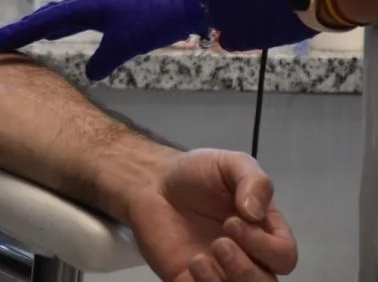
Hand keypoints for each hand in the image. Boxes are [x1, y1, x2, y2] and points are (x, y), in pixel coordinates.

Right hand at [0, 0, 316, 80]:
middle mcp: (91, 2)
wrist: (188, 1)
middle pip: (50, 15)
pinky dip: (64, 27)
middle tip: (5, 41)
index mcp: (87, 7)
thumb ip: (103, 59)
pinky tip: (67, 35)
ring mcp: (103, 4)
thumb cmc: (154, 19)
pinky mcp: (115, 10)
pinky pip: (79, 19)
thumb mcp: (126, 44)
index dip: (21, 32)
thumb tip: (91, 72)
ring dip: (45, 27)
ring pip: (65, 15)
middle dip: (27, 28)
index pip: (45, 22)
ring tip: (28, 38)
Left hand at [125, 149, 296, 281]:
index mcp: (263, 231)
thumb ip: (253, 181)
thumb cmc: (196, 173)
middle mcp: (246, 257)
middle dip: (246, 270)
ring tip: (201, 258)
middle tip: (219, 243)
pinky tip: (191, 264)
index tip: (232, 221)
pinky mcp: (190, 280)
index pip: (283, 256)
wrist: (153, 182)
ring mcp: (219, 271)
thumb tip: (256, 213)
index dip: (265, 246)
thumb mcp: (230, 164)